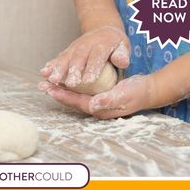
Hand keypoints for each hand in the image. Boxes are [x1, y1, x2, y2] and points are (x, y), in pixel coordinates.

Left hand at [38, 74, 155, 119]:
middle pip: (71, 100)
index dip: (62, 95)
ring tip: (47, 82)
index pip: (76, 102)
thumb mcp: (124, 95)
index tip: (49, 88)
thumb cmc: (137, 92)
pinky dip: (70, 85)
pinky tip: (64, 80)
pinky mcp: (98, 95)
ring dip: (61, 89)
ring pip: (74, 96)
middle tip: (41, 85)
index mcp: (99, 109)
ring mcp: (96, 102)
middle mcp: (95, 107)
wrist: (147, 90)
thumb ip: (109, 100)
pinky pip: (80, 91)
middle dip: (56, 92)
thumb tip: (93, 105)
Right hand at [40, 26, 129, 87]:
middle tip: (70, 83)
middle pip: (79, 57)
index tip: (88, 80)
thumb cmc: (115, 45)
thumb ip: (122, 55)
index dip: (92, 68)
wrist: (103, 31)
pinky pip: (59, 58)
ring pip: (66, 58)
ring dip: (58, 69)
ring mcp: (75, 47)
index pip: (97, 56)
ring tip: (51, 79)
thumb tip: (122, 61)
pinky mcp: (68, 51)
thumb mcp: (124, 47)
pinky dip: (51, 65)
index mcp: (103, 45)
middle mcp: (87, 45)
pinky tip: (44, 73)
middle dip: (73, 70)